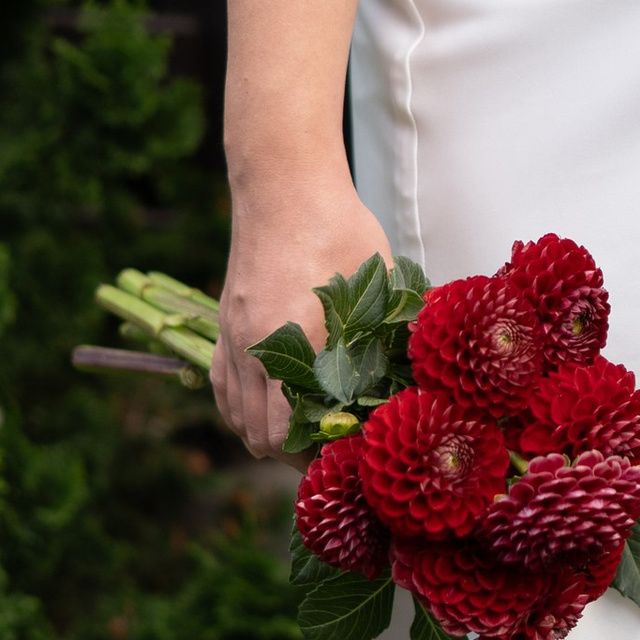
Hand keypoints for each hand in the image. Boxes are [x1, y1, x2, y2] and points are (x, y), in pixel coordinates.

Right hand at [213, 173, 393, 453]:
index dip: (317, 455)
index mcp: (290, 339)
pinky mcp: (225, 322)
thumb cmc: (337, 225)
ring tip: (305, 443)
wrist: (283, 181)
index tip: (352, 456)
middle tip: (335, 458)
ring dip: (265, 436)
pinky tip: (266, 414)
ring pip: (235, 415)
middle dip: (295, 456)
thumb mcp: (376, 279)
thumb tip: (417, 375)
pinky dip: (241, 410)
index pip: (286, 432)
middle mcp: (252, 346)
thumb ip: (388, 332)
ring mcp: (232, 335)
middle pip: (258, 435)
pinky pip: (222, 386)